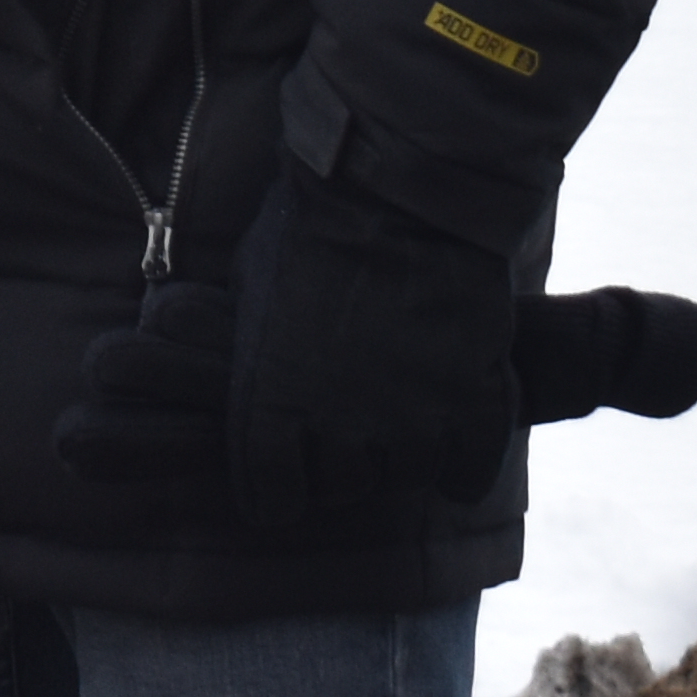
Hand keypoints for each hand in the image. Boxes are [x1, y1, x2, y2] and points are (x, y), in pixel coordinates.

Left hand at [56, 165, 520, 520]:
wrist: (395, 195)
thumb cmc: (307, 231)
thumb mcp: (249, 291)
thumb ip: (249, 347)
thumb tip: (225, 358)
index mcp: (266, 409)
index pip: (270, 501)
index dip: (279, 485)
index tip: (289, 469)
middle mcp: (336, 430)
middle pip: (341, 490)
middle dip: (342, 462)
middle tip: (351, 422)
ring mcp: (408, 423)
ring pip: (404, 480)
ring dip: (401, 455)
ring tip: (401, 414)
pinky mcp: (471, 407)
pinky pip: (465, 471)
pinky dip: (462, 462)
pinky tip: (454, 436)